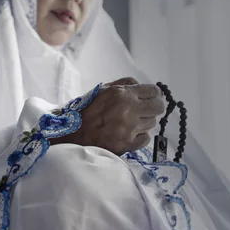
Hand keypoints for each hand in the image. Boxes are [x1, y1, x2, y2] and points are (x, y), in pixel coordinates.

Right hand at [50, 77, 164, 155]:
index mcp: (122, 94)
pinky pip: (145, 138)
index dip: (154, 93)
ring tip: (132, 122)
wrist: (71, 134)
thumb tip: (140, 85)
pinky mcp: (127, 144)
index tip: (152, 96)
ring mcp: (129, 129)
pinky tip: (130, 133)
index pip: (153, 91)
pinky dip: (140, 135)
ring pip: (152, 123)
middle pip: (158, 107)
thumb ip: (123, 84)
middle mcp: (128, 110)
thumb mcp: (101, 90)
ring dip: (144, 121)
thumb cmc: (84, 110)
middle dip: (154, 106)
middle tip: (146, 109)